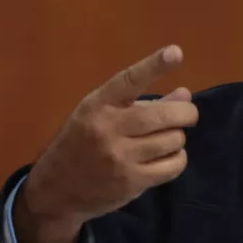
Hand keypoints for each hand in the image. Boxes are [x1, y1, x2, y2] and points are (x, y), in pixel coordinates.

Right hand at [15, 45, 198, 242]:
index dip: (154, 66)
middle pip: (165, 115)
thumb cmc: (80, 145)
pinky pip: (173, 165)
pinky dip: (178, 159)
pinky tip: (167, 158)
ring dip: (178, 138)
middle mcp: (108, 128)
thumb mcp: (100, 116)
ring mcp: (120, 157)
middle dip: (186, 113)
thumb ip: (141, 104)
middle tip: (187, 115)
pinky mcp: (131, 181)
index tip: (176, 52)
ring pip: (173, 140)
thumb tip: (184, 95)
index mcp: (97, 105)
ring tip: (167, 139)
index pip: (129, 80)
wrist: (56, 190)